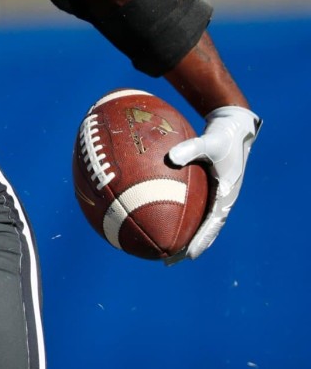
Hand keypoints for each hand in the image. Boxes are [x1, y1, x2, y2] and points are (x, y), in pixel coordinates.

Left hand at [165, 105, 260, 261]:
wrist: (233, 130)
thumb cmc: (222, 137)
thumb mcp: (209, 142)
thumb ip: (191, 149)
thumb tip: (170, 157)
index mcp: (227, 194)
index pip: (213, 223)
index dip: (201, 239)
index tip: (189, 254)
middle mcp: (221, 200)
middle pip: (205, 231)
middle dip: (188, 247)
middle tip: (169, 261)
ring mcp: (215, 197)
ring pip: (199, 223)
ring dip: (183, 237)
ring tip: (163, 250)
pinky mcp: (208, 191)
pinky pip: (193, 209)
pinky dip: (179, 217)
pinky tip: (158, 220)